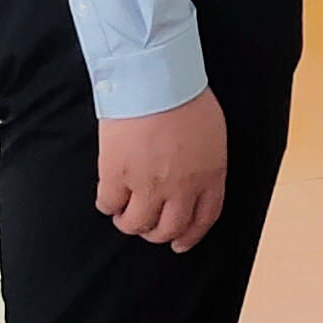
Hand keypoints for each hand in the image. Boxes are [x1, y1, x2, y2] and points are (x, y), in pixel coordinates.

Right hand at [97, 91, 226, 251]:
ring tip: (125, 211)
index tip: (181, 243)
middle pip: (168, 229)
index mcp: (209, 176)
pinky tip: (109, 195)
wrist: (155, 79)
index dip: (190, 236)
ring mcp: (147, 186)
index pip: (204, 220)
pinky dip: (108, 205)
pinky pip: (108, 205)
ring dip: (130, 222)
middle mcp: (180, 189)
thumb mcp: (213, 134)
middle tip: (148, 225)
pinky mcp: (116, 176)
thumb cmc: (186, 96)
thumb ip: (206, 163)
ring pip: (136, 225)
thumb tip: (195, 178)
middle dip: (158, 233)